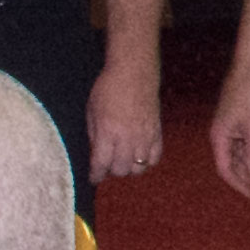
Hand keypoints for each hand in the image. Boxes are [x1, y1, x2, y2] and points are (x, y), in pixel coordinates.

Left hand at [86, 53, 159, 183]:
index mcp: (107, 132)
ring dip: (129, 167)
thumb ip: (93, 135)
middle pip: (121, 170)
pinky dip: (146, 162)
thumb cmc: (108, 88)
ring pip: (138, 168)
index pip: (101, 165)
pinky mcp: (157, 132)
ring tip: (124, 159)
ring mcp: (145, 136)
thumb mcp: (92, 111)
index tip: (94, 178)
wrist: (134, 72)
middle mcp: (127, 138)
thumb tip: (96, 155)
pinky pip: (154, 158)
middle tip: (108, 164)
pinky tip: (140, 155)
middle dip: (112, 170)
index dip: (96, 175)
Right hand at [210, 73, 249, 196]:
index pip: (225, 169)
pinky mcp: (235, 125)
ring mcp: (227, 130)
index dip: (238, 183)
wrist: (249, 72)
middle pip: (231, 164)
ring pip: (238, 155)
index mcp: (219, 138)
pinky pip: (242, 145)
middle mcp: (220, 136)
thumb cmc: (248, 97)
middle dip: (247, 175)